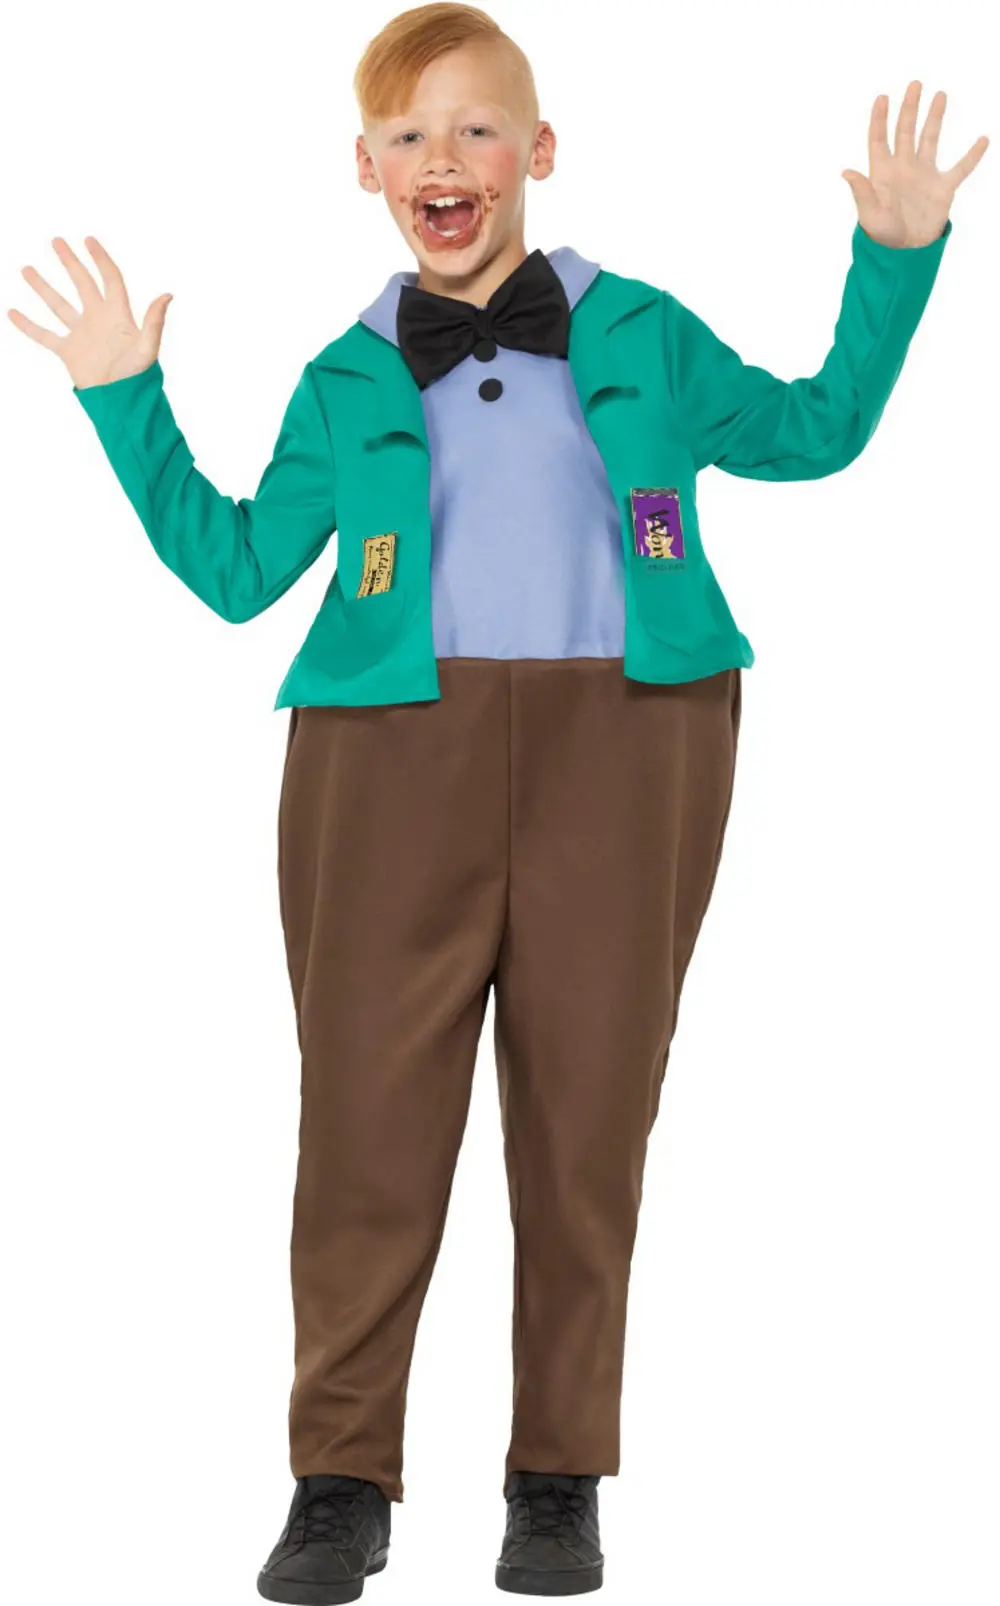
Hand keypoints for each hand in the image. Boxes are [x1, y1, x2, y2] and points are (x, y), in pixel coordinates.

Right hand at [7, 236, 171, 388]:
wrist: (119, 402)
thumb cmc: (138, 377)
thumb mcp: (147, 347)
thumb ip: (154, 321)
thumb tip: (168, 295)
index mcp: (118, 315)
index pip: (109, 278)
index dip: (100, 259)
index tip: (88, 240)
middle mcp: (98, 319)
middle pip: (82, 283)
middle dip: (70, 262)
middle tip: (56, 241)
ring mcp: (82, 334)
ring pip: (59, 305)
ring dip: (43, 287)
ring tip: (27, 269)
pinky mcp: (69, 352)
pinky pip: (45, 335)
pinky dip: (28, 326)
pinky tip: (12, 312)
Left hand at [842, 81, 988, 247]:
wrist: (905, 254)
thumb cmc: (883, 237)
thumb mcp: (870, 215)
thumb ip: (861, 192)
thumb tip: (846, 171)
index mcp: (883, 173)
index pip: (879, 139)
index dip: (880, 118)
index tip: (882, 98)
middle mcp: (904, 168)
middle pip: (905, 131)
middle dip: (909, 108)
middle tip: (915, 84)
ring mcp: (924, 176)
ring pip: (930, 140)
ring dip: (934, 118)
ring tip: (940, 95)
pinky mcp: (943, 188)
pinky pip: (960, 168)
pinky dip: (972, 156)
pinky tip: (982, 140)